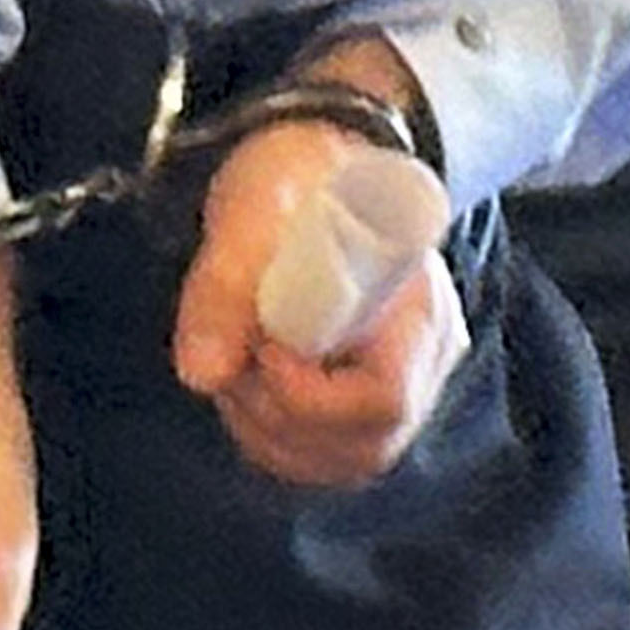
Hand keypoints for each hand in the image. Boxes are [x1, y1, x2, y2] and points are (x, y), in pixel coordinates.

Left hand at [170, 111, 465, 489]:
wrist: (319, 169)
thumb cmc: (299, 177)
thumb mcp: (253, 208)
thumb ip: (225, 285)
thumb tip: (202, 374)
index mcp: (416, 303)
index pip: (385, 399)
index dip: (311, 397)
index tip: (264, 347)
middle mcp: (426, 358)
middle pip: (366, 444)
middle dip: (279, 415)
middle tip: (238, 354)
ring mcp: (405, 384)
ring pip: (343, 460)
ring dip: (269, 430)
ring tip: (239, 362)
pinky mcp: (370, 399)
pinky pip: (328, 456)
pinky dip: (273, 436)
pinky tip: (249, 382)